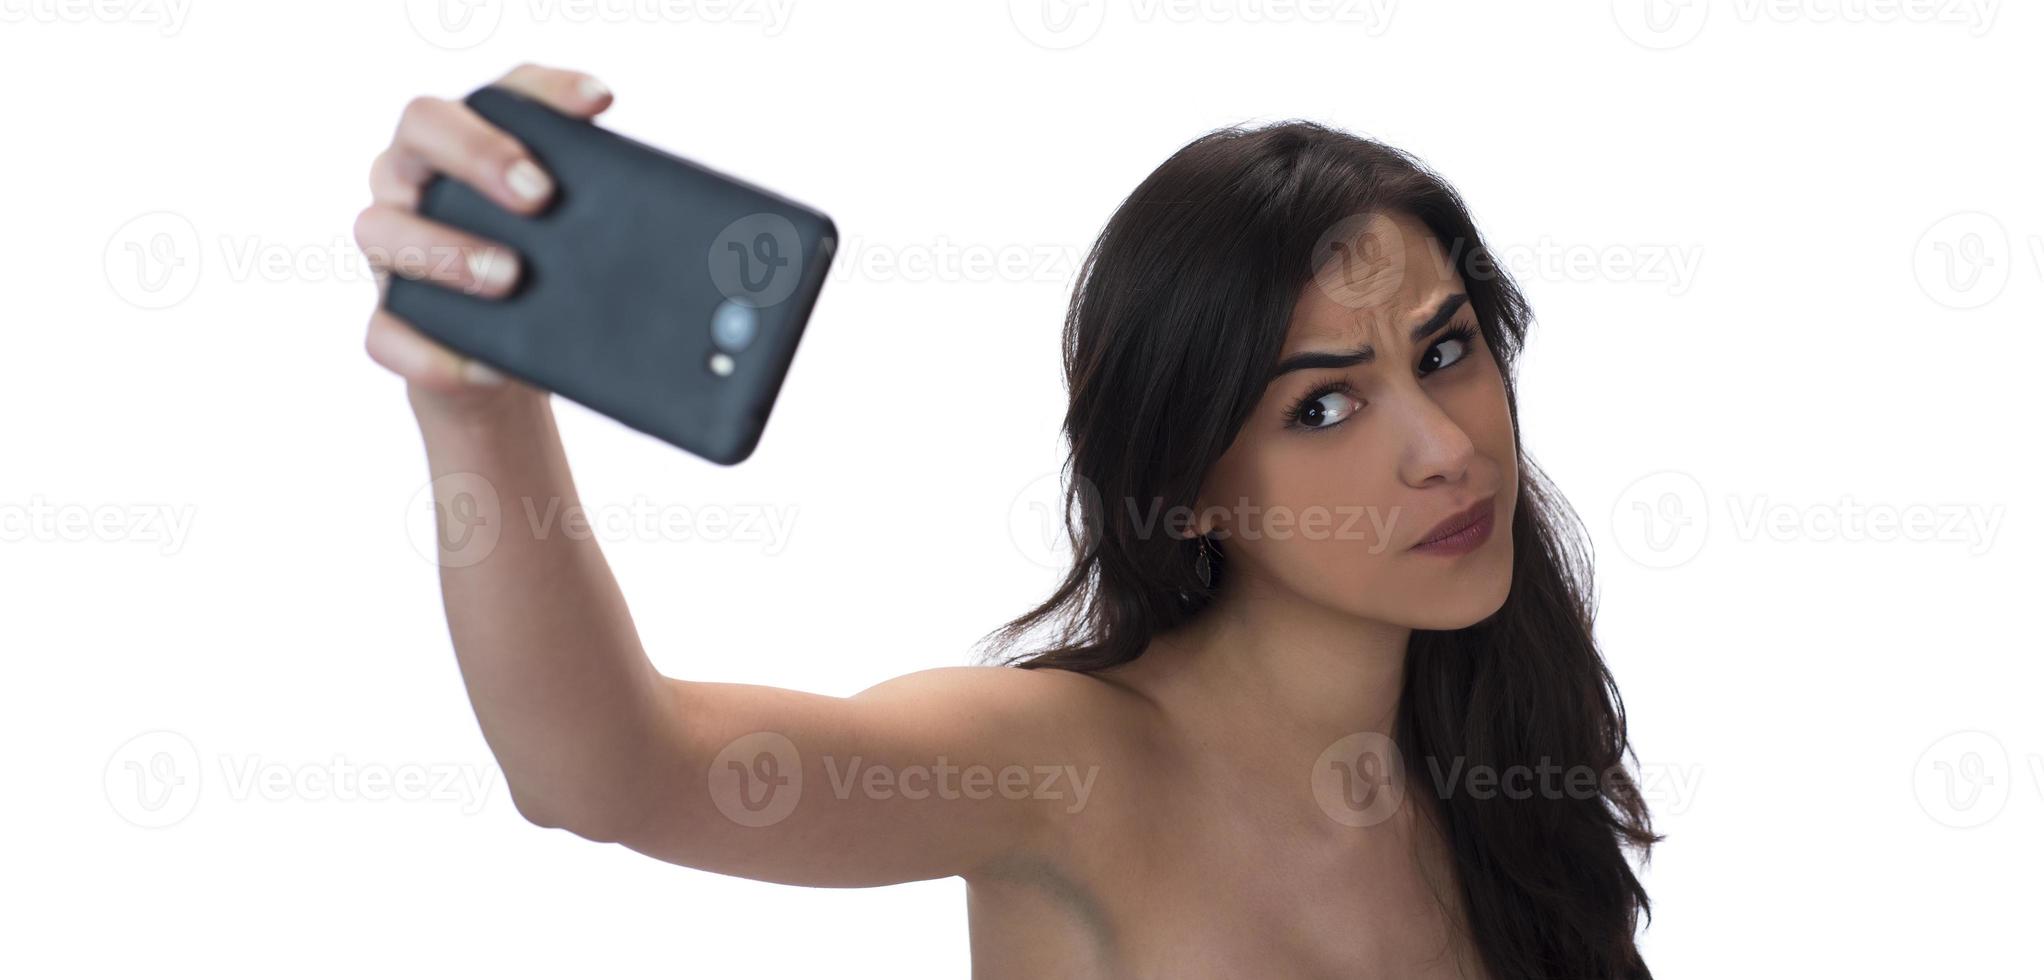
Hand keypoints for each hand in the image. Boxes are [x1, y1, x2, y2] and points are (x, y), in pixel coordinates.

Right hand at [353, 63, 613, 418]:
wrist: (509, 366)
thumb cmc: (549, 276)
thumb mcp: (581, 234)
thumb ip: (608, 204)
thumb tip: (692, 228)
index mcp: (468, 142)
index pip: (497, 91)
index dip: (545, 90)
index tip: (600, 103)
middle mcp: (416, 178)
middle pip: (422, 128)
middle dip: (480, 155)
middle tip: (541, 195)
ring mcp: (392, 248)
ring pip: (383, 229)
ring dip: (449, 252)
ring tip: (512, 276)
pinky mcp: (390, 321)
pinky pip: (386, 334)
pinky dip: (436, 352)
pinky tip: (489, 365)